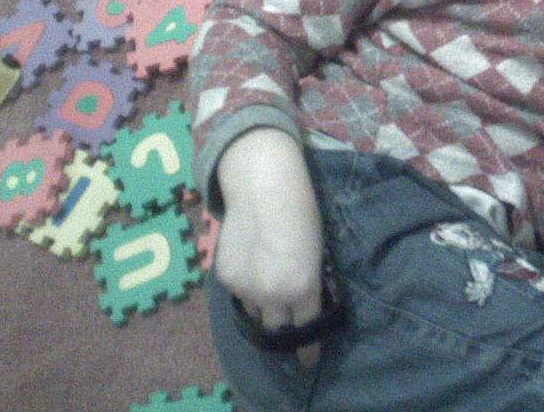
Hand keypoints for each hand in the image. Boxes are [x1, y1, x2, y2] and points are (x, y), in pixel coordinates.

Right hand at [215, 128, 325, 366]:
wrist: (263, 185)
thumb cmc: (302, 209)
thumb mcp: (316, 249)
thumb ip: (308, 280)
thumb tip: (304, 300)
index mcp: (302, 287)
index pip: (306, 329)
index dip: (308, 347)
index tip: (310, 358)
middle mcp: (273, 294)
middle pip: (279, 328)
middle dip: (286, 332)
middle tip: (291, 331)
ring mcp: (246, 288)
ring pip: (257, 313)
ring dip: (266, 311)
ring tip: (272, 297)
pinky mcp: (226, 277)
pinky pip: (240, 296)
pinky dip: (248, 292)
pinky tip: (255, 274)